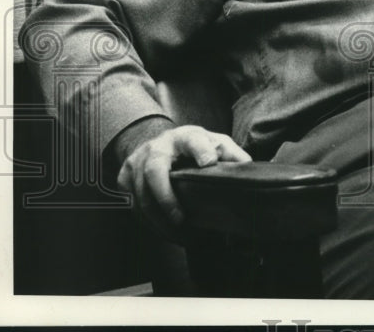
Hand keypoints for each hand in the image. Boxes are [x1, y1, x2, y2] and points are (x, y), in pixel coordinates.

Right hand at [117, 124, 251, 239]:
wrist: (158, 143)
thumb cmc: (193, 146)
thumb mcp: (215, 143)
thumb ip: (231, 154)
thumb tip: (248, 168)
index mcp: (186, 137)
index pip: (194, 140)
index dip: (201, 150)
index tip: (209, 162)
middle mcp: (158, 147)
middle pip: (155, 171)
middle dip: (166, 198)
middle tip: (181, 220)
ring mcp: (137, 161)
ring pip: (141, 194)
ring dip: (159, 220)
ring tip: (179, 236)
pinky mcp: (124, 177)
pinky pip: (133, 205)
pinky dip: (149, 222)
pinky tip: (165, 232)